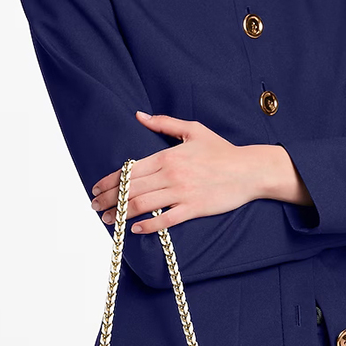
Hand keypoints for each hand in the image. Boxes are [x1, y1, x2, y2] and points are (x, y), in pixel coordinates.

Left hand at [89, 112, 275, 233]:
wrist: (250, 170)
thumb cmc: (222, 150)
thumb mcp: (193, 130)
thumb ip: (164, 123)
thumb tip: (139, 116)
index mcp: (167, 156)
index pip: (129, 170)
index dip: (108, 181)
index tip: (96, 189)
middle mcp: (171, 174)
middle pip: (130, 189)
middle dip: (108, 199)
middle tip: (95, 207)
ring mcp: (182, 192)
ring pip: (142, 205)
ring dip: (120, 214)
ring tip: (108, 220)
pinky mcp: (194, 208)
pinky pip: (165, 220)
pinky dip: (148, 226)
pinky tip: (135, 229)